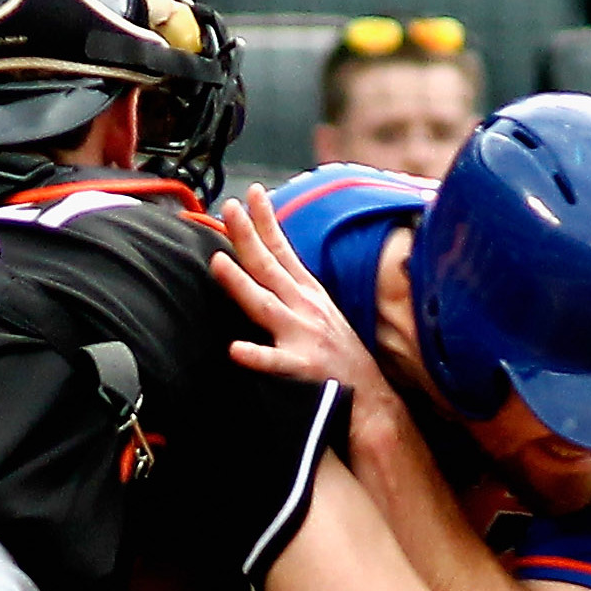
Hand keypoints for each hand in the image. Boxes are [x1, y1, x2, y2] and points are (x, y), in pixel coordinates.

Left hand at [211, 185, 395, 404]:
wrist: (372, 397)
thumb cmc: (341, 355)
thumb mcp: (322, 310)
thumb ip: (293, 286)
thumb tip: (269, 259)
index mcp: (308, 293)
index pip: (284, 250)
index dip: (267, 220)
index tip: (252, 192)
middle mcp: (305, 308)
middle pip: (269, 267)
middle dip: (248, 236)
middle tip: (228, 209)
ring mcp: (303, 336)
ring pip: (265, 305)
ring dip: (241, 283)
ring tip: (217, 262)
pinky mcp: (302, 369)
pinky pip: (275, 363)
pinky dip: (257, 356)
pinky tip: (236, 350)